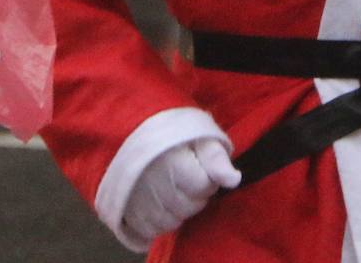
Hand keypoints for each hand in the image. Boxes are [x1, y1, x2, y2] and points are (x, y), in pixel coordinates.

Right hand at [123, 138, 240, 245]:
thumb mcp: (198, 135)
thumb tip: (234, 180)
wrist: (130, 130)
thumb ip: (216, 157)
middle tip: (182, 176)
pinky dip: (157, 221)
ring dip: (175, 210)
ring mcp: (139, 201)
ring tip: (169, 188)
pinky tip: (157, 204)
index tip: (195, 166)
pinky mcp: (127, 213)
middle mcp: (154, 185)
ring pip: (171, 222)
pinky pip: (151, 230)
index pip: (204, 186)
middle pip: (189, 207)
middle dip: (191, 195)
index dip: (205, 178)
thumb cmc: (170, 132)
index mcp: (173, 163)